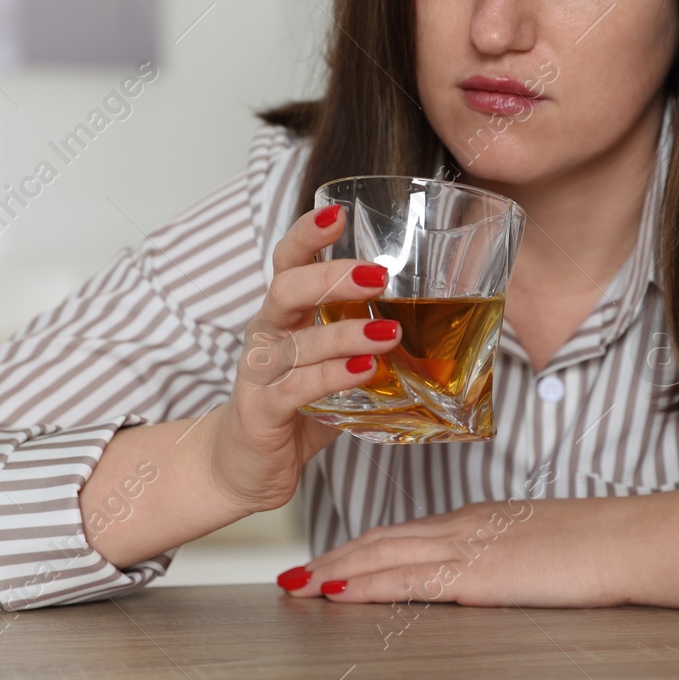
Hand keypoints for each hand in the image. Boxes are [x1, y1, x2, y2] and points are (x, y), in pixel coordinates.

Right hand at [206, 204, 402, 514]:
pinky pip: (295, 387)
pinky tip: (364, 372)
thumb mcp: (330, 365)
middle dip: (331, 276)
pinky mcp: (261, 411)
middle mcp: (266, 334)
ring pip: (295, 341)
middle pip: (286, 288)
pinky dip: (331, 377)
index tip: (337, 211)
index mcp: (283, 315)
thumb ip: (367, 343)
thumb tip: (435, 324)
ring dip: (344, 333)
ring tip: (389, 333)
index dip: (308, 234)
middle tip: (378, 275)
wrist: (243, 467)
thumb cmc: (294, 407)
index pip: (288, 261)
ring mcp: (259, 372)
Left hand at [276, 486, 678, 614]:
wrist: (629, 539)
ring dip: (335, 569)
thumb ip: (512, 554)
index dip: (364, 545)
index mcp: (480, 519)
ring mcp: (467, 548)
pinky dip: (365, 582)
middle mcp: (464, 527)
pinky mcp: (475, 574)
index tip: (333, 558)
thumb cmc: (603, 544)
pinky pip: (406, 578)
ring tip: (297, 583)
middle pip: (382, 539)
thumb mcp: (546, 544)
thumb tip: (500, 570)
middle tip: (294, 570)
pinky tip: (337, 590)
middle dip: (336, 556)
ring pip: (383, 554)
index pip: (406, 531)